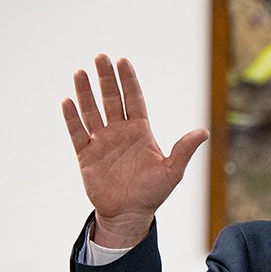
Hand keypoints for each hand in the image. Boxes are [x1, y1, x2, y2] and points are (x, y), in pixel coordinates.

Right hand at [63, 55, 207, 247]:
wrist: (129, 214)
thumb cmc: (153, 193)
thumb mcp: (172, 171)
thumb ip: (183, 150)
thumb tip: (203, 132)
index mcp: (140, 132)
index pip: (134, 100)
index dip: (128, 81)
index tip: (123, 61)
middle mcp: (120, 132)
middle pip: (111, 99)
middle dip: (106, 79)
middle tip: (101, 57)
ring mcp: (102, 142)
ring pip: (92, 111)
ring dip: (86, 93)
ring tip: (80, 72)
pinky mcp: (86, 155)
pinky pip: (77, 132)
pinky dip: (72, 118)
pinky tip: (67, 101)